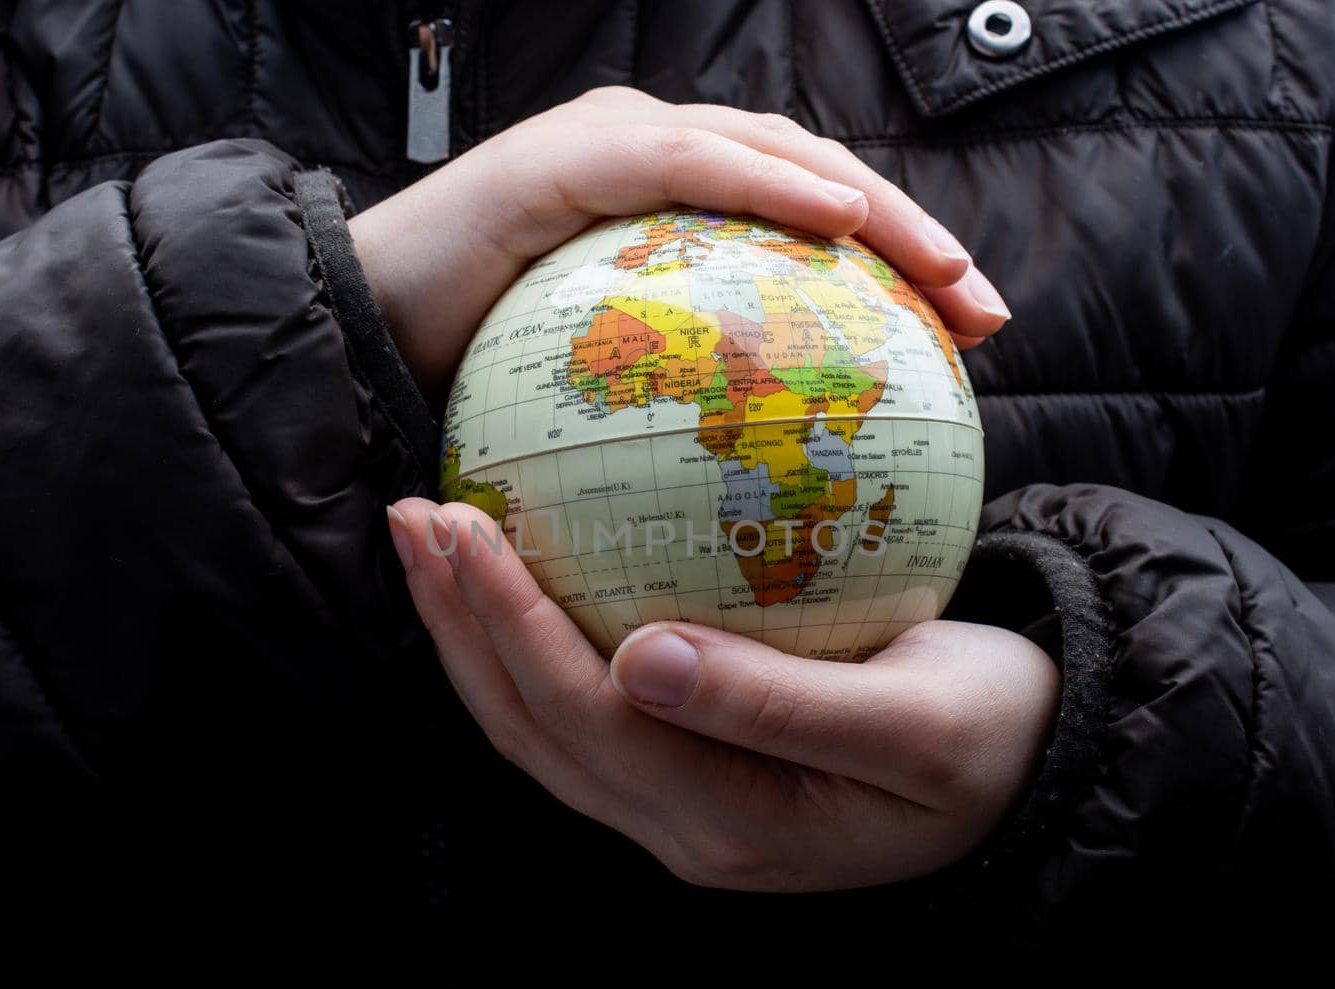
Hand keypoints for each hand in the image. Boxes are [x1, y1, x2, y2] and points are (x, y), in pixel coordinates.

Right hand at [349, 86, 1011, 400]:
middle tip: (979, 311)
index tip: (968, 342)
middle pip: (810, 184)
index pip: (805, 232)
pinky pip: (686, 166)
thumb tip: (783, 492)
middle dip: (907, 241)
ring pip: (769, 155)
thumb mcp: (616, 419)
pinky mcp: (567, 160)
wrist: (355, 353)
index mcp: (670, 225)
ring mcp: (613, 149)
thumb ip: (692, 423)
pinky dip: (765, 185)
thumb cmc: (476, 396)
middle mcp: (652, 166)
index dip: (895, 274)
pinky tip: (838, 223)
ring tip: (940, 270)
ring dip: (866, 206)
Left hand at [387, 499, 1060, 891]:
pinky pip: (587, 705)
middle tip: (414, 516)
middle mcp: (684, 829)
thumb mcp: (921, 720)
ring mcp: (682, 806)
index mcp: (729, 825)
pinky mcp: (692, 769)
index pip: (585, 721)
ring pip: (544, 725)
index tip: (465, 525)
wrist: (1034, 763)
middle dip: (459, 627)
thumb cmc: (997, 734)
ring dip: (477, 634)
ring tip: (436, 536)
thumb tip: (640, 657)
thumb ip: (783, 705)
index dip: (511, 629)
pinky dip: (534, 636)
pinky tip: (519, 565)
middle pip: (533, 730)